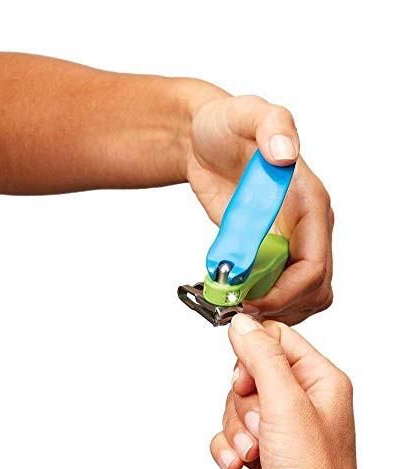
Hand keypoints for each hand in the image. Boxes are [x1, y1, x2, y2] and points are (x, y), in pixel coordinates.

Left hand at [185, 93, 332, 324]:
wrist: (203, 139)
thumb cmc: (226, 125)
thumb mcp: (246, 114)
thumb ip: (271, 127)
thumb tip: (286, 153)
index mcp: (309, 202)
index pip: (313, 264)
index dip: (285, 291)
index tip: (249, 298)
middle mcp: (305, 226)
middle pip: (313, 288)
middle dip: (280, 305)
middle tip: (239, 306)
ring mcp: (286, 240)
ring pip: (301, 294)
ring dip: (272, 307)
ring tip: (235, 302)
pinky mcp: (266, 248)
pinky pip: (275, 287)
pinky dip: (259, 300)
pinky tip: (233, 294)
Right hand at [210, 314, 356, 468]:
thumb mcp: (285, 405)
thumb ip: (262, 357)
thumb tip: (242, 324)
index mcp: (320, 380)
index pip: (276, 339)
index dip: (252, 354)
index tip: (244, 375)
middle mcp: (303, 400)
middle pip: (250, 372)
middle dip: (242, 400)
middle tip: (258, 421)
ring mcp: (283, 425)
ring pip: (237, 402)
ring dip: (236, 427)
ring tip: (254, 449)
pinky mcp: (264, 446)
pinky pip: (231, 429)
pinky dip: (229, 445)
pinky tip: (240, 461)